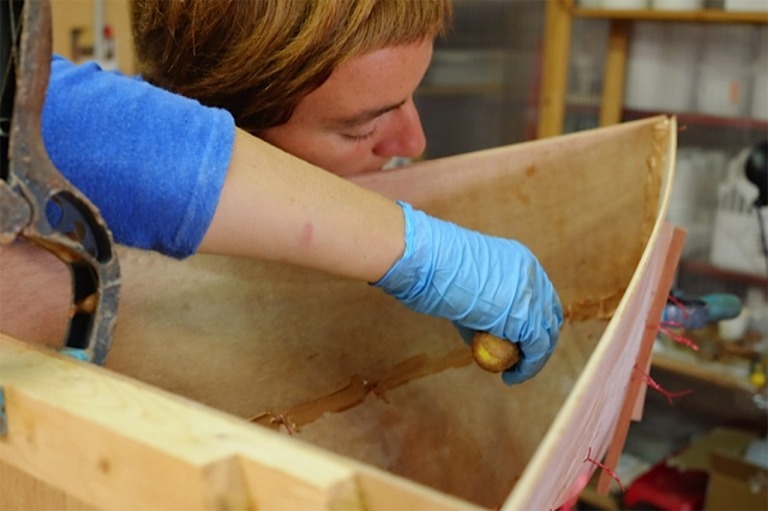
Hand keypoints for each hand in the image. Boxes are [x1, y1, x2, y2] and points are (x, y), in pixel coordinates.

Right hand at [374, 202, 562, 384]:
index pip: (539, 294)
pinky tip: (511, 377)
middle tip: (521, 358)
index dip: (534, 318)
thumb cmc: (437, 268)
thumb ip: (483, 303)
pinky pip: (536, 350)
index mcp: (522, 261)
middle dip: (540, 339)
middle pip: (549, 315)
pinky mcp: (526, 318)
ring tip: (514, 372)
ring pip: (547, 335)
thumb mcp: (469, 281)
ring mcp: (533, 297)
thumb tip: (484, 330)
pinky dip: (527, 368)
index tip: (521, 336)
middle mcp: (534, 277)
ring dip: (534, 358)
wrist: (433, 264)